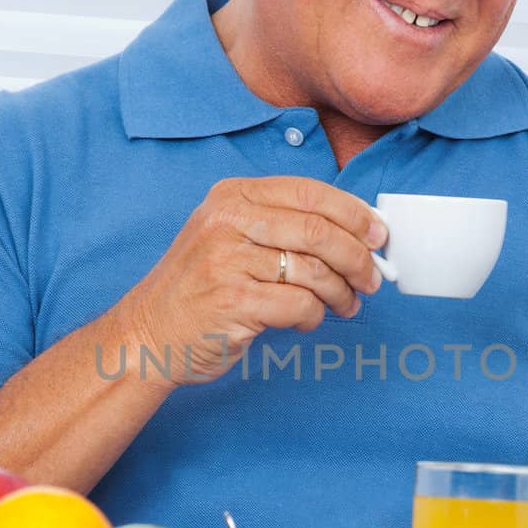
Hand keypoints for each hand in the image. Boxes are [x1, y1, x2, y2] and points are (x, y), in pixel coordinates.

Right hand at [122, 176, 386, 385]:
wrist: (148, 334)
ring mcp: (227, 260)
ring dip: (342, 293)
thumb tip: (358, 232)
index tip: (379, 236)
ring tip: (346, 306)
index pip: (311, 193)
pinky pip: (300, 305)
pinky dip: (314, 316)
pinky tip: (307, 320)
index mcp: (233, 195)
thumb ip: (282, 225)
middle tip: (372, 279)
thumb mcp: (230, 235)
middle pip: (320, 231)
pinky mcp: (232, 301)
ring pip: (315, 271)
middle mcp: (227, 221)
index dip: (356, 215)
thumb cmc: (201, 288)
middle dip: (359, 259)